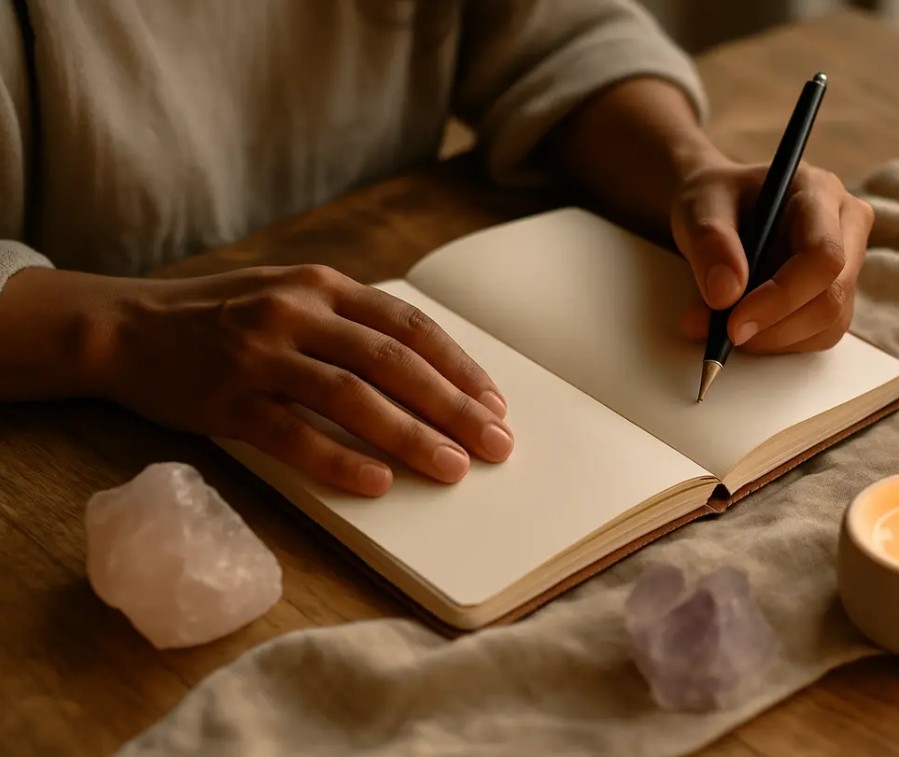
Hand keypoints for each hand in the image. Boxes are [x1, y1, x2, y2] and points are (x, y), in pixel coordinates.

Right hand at [101, 265, 512, 495]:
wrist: (122, 325)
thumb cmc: (221, 317)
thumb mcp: (290, 296)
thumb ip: (349, 323)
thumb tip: (425, 373)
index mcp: (321, 285)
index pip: (408, 326)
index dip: (458, 366)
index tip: (494, 403)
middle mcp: (295, 311)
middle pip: (392, 362)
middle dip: (453, 406)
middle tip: (495, 445)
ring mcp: (258, 354)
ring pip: (350, 397)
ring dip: (409, 435)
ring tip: (452, 469)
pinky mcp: (224, 400)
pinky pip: (291, 434)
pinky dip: (337, 459)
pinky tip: (376, 483)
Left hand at [671, 159, 873, 352]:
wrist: (718, 209)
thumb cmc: (714, 199)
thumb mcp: (698, 207)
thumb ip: (710, 243)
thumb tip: (726, 295)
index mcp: (819, 191)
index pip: (823, 255)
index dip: (782, 296)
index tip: (734, 322)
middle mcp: (846, 225)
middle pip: (832, 295)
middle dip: (775, 327)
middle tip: (724, 335)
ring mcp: (848, 262)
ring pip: (829, 323)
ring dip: (772, 339)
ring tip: (719, 328)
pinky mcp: (836, 293)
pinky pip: (818, 334)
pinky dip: (777, 342)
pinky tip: (744, 327)